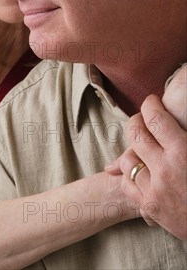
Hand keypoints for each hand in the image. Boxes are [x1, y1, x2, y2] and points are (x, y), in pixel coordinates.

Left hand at [105, 94, 186, 239]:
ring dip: (134, 150)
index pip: (155, 118)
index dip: (150, 105)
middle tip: (142, 119)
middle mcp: (165, 169)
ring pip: (128, 159)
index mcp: (182, 152)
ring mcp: (154, 190)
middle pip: (135, 134)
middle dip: (137, 121)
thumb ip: (184, 137)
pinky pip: (128, 184)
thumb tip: (173, 123)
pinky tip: (141, 171)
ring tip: (142, 146)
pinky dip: (131, 176)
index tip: (152, 102)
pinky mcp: (150, 208)